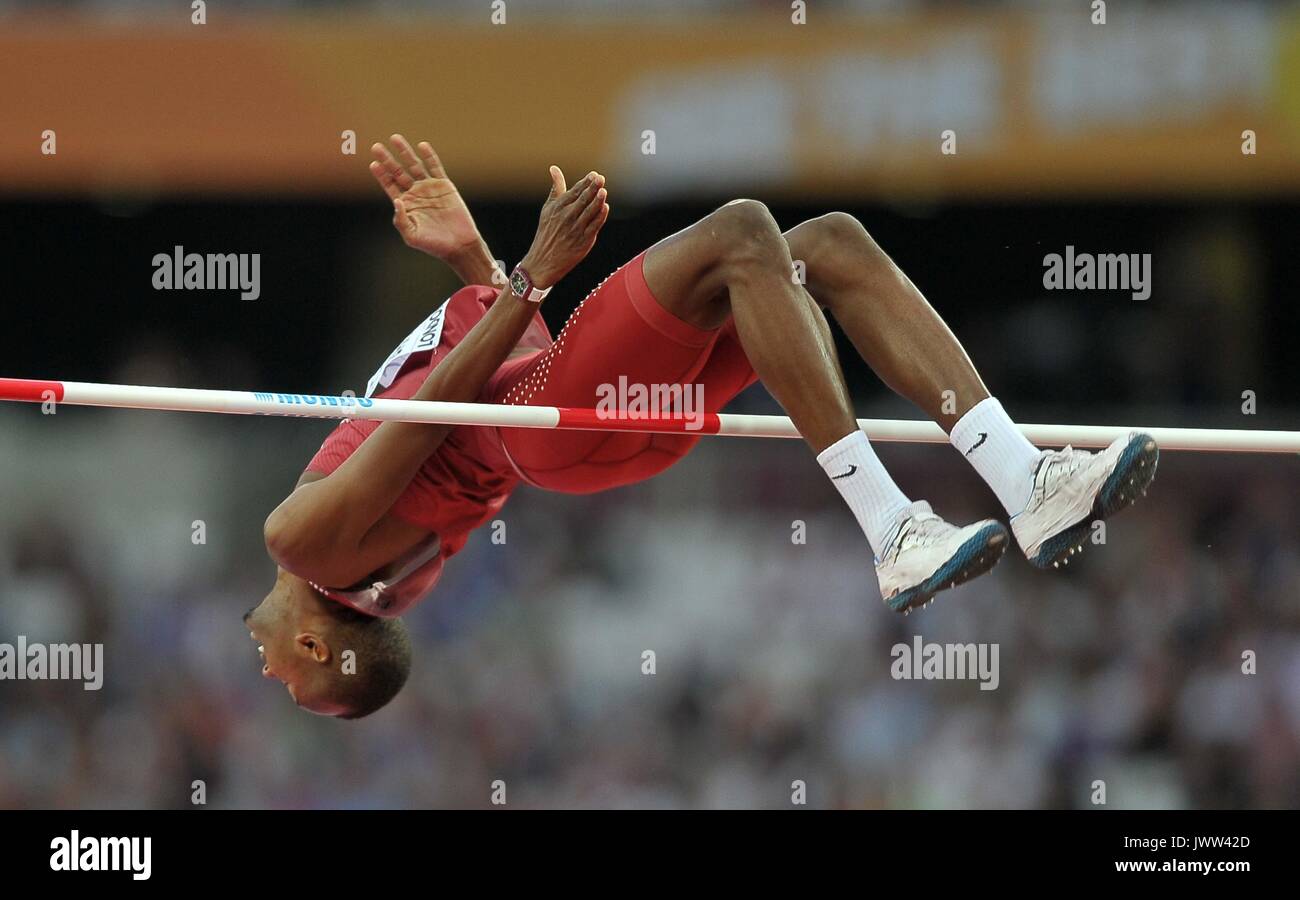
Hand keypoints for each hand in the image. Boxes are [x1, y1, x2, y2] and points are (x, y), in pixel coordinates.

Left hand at [370, 135, 481, 259]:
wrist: (459, 245)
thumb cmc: (434, 244)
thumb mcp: (411, 235)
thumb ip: (401, 219)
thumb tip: (397, 200)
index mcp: (406, 204)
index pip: (390, 185)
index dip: (381, 175)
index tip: (373, 164)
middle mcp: (415, 193)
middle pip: (398, 172)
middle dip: (387, 159)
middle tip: (376, 147)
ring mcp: (429, 188)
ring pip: (414, 165)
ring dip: (404, 152)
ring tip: (394, 138)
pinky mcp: (444, 186)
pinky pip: (435, 167)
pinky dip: (429, 156)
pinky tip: (422, 146)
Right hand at [519, 167, 609, 289]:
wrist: (543, 261)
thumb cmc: (547, 232)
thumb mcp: (548, 209)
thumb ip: (556, 189)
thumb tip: (554, 168)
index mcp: (558, 207)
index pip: (575, 191)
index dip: (586, 182)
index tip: (594, 174)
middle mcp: (566, 217)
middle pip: (583, 199)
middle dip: (592, 188)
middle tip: (601, 178)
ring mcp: (575, 229)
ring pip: (590, 211)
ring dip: (597, 200)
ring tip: (603, 190)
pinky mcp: (583, 241)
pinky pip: (594, 226)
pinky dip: (600, 216)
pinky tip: (605, 207)